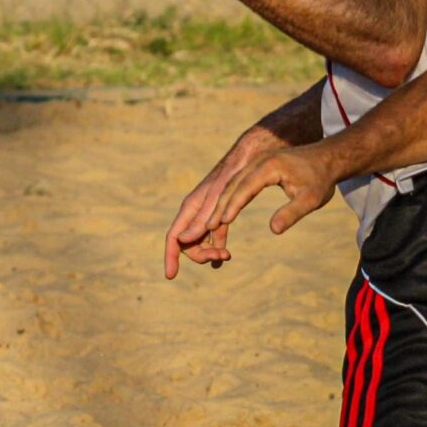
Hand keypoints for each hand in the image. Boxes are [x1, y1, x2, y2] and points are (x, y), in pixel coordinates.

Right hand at [162, 132, 271, 277]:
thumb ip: (203, 217)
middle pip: (186, 241)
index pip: (174, 236)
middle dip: (199, 254)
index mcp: (194, 205)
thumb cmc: (241, 171)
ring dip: (210, 251)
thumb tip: (183, 240)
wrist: (256, 150)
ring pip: (200, 238)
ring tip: (227, 257)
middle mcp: (197, 208)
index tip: (171, 276)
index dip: (170, 257)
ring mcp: (208, 209)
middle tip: (222, 258)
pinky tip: (225, 255)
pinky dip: (217, 244)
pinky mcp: (221, 209)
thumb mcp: (222, 194)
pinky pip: (213, 232)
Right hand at [211, 143, 338, 242]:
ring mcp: (257, 162)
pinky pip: (238, 183)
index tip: (221, 222)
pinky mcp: (258, 167)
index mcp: (270, 166)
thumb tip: (273, 229)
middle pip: (233, 185)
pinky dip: (229, 198)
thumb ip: (292, 213)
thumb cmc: (321, 179)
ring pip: (233, 184)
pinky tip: (225, 213)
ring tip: (212, 223)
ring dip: (221, 203)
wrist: (328, 158)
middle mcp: (259, 161)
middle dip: (220, 206)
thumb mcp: (311, 199)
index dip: (233, 205)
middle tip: (208, 227)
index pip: (245, 187)